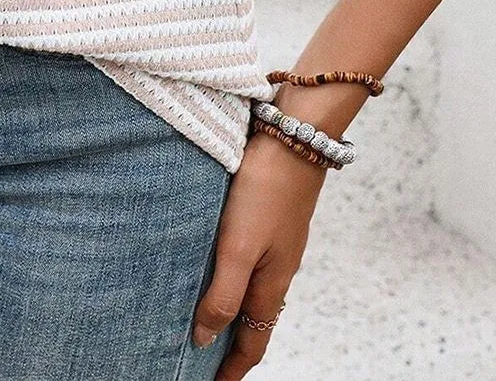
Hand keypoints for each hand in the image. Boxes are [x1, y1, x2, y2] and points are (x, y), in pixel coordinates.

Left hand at [192, 128, 327, 378]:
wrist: (293, 137)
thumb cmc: (264, 191)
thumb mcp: (238, 247)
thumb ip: (223, 294)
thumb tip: (204, 339)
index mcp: (273, 283)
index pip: (253, 342)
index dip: (233, 369)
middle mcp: (278, 268)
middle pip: (255, 320)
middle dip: (231, 344)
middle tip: (202, 358)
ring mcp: (277, 243)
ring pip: (253, 289)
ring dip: (232, 309)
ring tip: (204, 317)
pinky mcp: (270, 218)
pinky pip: (251, 262)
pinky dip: (234, 277)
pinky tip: (216, 263)